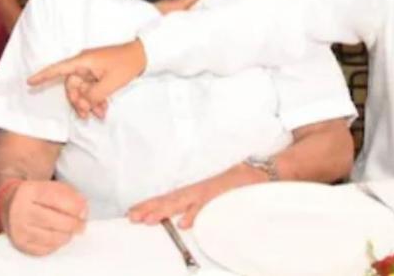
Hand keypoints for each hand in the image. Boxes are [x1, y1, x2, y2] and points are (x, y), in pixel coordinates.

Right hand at [2, 180, 87, 256]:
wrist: (9, 204)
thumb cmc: (36, 195)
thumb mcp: (50, 186)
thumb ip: (69, 195)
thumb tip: (83, 212)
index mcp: (29, 191)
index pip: (56, 199)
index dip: (75, 206)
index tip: (84, 211)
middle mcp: (20, 210)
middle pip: (57, 221)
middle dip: (75, 224)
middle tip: (81, 225)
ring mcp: (19, 229)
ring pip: (54, 238)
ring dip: (67, 235)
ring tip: (68, 230)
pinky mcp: (21, 244)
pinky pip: (47, 249)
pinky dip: (56, 244)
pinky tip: (56, 236)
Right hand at [27, 41, 146, 118]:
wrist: (143, 55)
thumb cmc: (126, 64)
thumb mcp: (110, 83)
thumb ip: (93, 95)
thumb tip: (83, 102)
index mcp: (83, 61)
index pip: (58, 69)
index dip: (43, 76)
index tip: (29, 82)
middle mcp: (84, 64)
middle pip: (71, 85)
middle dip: (77, 101)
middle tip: (86, 114)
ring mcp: (91, 69)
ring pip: (82, 90)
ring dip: (88, 103)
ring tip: (100, 114)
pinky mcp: (98, 74)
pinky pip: (91, 89)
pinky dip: (95, 99)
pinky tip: (103, 110)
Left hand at [127, 165, 259, 228]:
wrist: (261, 172)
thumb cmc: (237, 183)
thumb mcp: (214, 195)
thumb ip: (199, 207)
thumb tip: (183, 221)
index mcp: (195, 190)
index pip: (168, 198)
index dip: (150, 205)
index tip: (134, 211)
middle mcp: (199, 190)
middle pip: (170, 200)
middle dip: (150, 209)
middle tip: (132, 216)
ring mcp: (209, 192)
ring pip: (183, 202)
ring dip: (165, 210)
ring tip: (149, 219)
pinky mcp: (222, 195)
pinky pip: (206, 206)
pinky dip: (195, 213)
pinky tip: (184, 222)